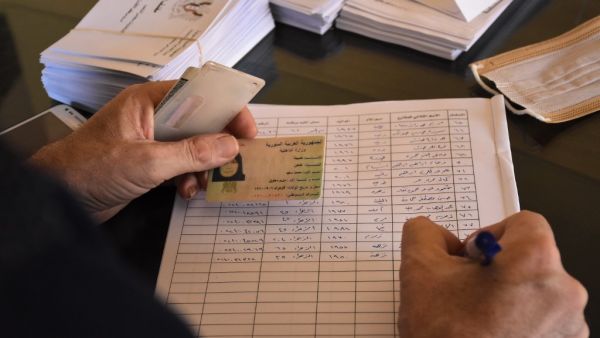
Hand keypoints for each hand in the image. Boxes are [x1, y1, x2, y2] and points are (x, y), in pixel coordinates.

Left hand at [30, 81, 256, 222]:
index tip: (247, 131)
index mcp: (149, 102)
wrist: (58, 198)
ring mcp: (151, 141)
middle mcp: (153, 117)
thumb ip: (191, 154)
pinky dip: (189, 178)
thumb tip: (231, 146)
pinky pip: (180, 165)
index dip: (226, 109)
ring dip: (203, 166)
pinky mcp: (149, 163)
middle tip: (237, 162)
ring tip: (204, 184)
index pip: (199, 94)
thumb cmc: (92, 168)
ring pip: (192, 147)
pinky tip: (187, 192)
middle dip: (218, 143)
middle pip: (199, 122)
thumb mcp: (147, 162)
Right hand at [398, 211, 587, 337]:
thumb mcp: (418, 269)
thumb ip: (424, 232)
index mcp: (535, 261)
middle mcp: (564, 292)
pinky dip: (521, 322)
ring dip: (510, 296)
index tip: (472, 261)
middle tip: (468, 291)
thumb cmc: (445, 335)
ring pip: (537, 290)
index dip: (490, 236)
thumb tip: (434, 233)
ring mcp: (570, 326)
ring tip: (477, 318)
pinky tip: (491, 334)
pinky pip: (545, 320)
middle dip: (498, 269)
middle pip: (532, 258)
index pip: (524, 223)